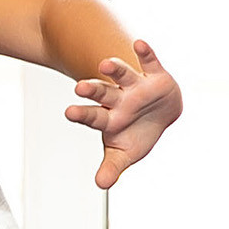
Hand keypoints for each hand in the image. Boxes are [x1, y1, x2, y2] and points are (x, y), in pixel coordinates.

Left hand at [64, 42, 182, 189]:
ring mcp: (136, 86)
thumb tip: (101, 185)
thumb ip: (113, 166)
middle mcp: (119, 99)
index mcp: (109, 118)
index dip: (82, 114)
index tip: (69, 112)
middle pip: (102, 92)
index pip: (92, 116)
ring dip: (115, 68)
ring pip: (122, 74)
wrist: (159, 114)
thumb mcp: (125, 153)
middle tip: (79, 87)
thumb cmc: (136, 134)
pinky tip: (139, 43)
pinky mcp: (155, 76)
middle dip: (92, 90)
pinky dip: (146, 53)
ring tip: (104, 64)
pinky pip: (149, 62)